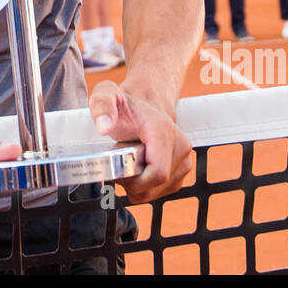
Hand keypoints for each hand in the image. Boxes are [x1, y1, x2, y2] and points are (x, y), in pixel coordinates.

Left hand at [89, 80, 192, 202]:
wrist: (146, 104)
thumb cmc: (126, 105)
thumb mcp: (106, 95)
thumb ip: (102, 105)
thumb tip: (104, 126)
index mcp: (163, 131)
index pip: (157, 174)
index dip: (134, 181)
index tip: (117, 172)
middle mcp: (180, 146)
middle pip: (155, 186)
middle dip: (132, 184)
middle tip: (118, 166)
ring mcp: (184, 160)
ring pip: (157, 191)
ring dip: (138, 186)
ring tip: (128, 164)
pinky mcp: (183, 171)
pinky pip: (162, 191)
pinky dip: (146, 187)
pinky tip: (138, 169)